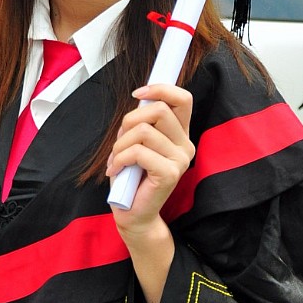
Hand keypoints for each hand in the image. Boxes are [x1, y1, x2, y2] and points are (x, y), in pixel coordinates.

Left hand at [106, 83, 193, 228]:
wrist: (133, 213)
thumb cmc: (131, 177)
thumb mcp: (135, 142)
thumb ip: (142, 121)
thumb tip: (139, 96)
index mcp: (180, 134)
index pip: (183, 99)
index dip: (161, 89)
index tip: (137, 93)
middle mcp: (186, 145)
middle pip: (159, 109)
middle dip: (129, 120)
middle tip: (119, 141)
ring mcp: (180, 160)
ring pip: (144, 130)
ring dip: (120, 144)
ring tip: (116, 159)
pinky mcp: (170, 174)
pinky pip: (138, 152)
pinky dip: (119, 159)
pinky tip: (116, 170)